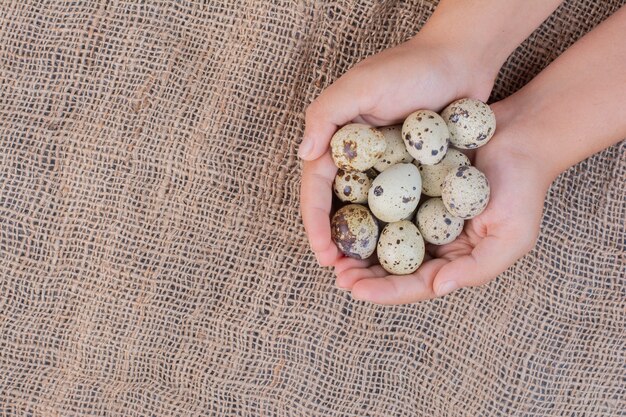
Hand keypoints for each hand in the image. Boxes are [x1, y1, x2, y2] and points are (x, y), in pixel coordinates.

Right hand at [300, 34, 495, 269]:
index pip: (317, 189)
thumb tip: (303, 155)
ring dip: (364, 245)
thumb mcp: (360, 84)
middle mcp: (357, 158)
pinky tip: (399, 255)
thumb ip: (326, 115)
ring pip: (368, 215)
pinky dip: (394, 232)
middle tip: (343, 276)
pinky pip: (399, 208)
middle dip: (337, 243)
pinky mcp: (412, 172)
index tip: (324, 255)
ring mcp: (385, 167)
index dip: (316, 224)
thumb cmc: (409, 67)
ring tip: (367, 275)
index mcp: (337, 140)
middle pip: (339, 209)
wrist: (461, 59)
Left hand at [334, 102, 553, 303]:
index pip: (415, 283)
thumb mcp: (512, 237)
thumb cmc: (523, 190)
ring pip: (381, 235)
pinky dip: (363, 209)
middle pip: (391, 265)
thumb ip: (477, 268)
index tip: (354, 290)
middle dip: (362, 273)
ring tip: (330, 250)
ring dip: (356, 246)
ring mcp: (419, 212)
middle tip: (335, 273)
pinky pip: (383, 200)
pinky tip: (340, 211)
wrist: (522, 137)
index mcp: (453, 259)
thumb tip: (438, 289)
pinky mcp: (410, 184)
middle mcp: (433, 240)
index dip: (384, 291)